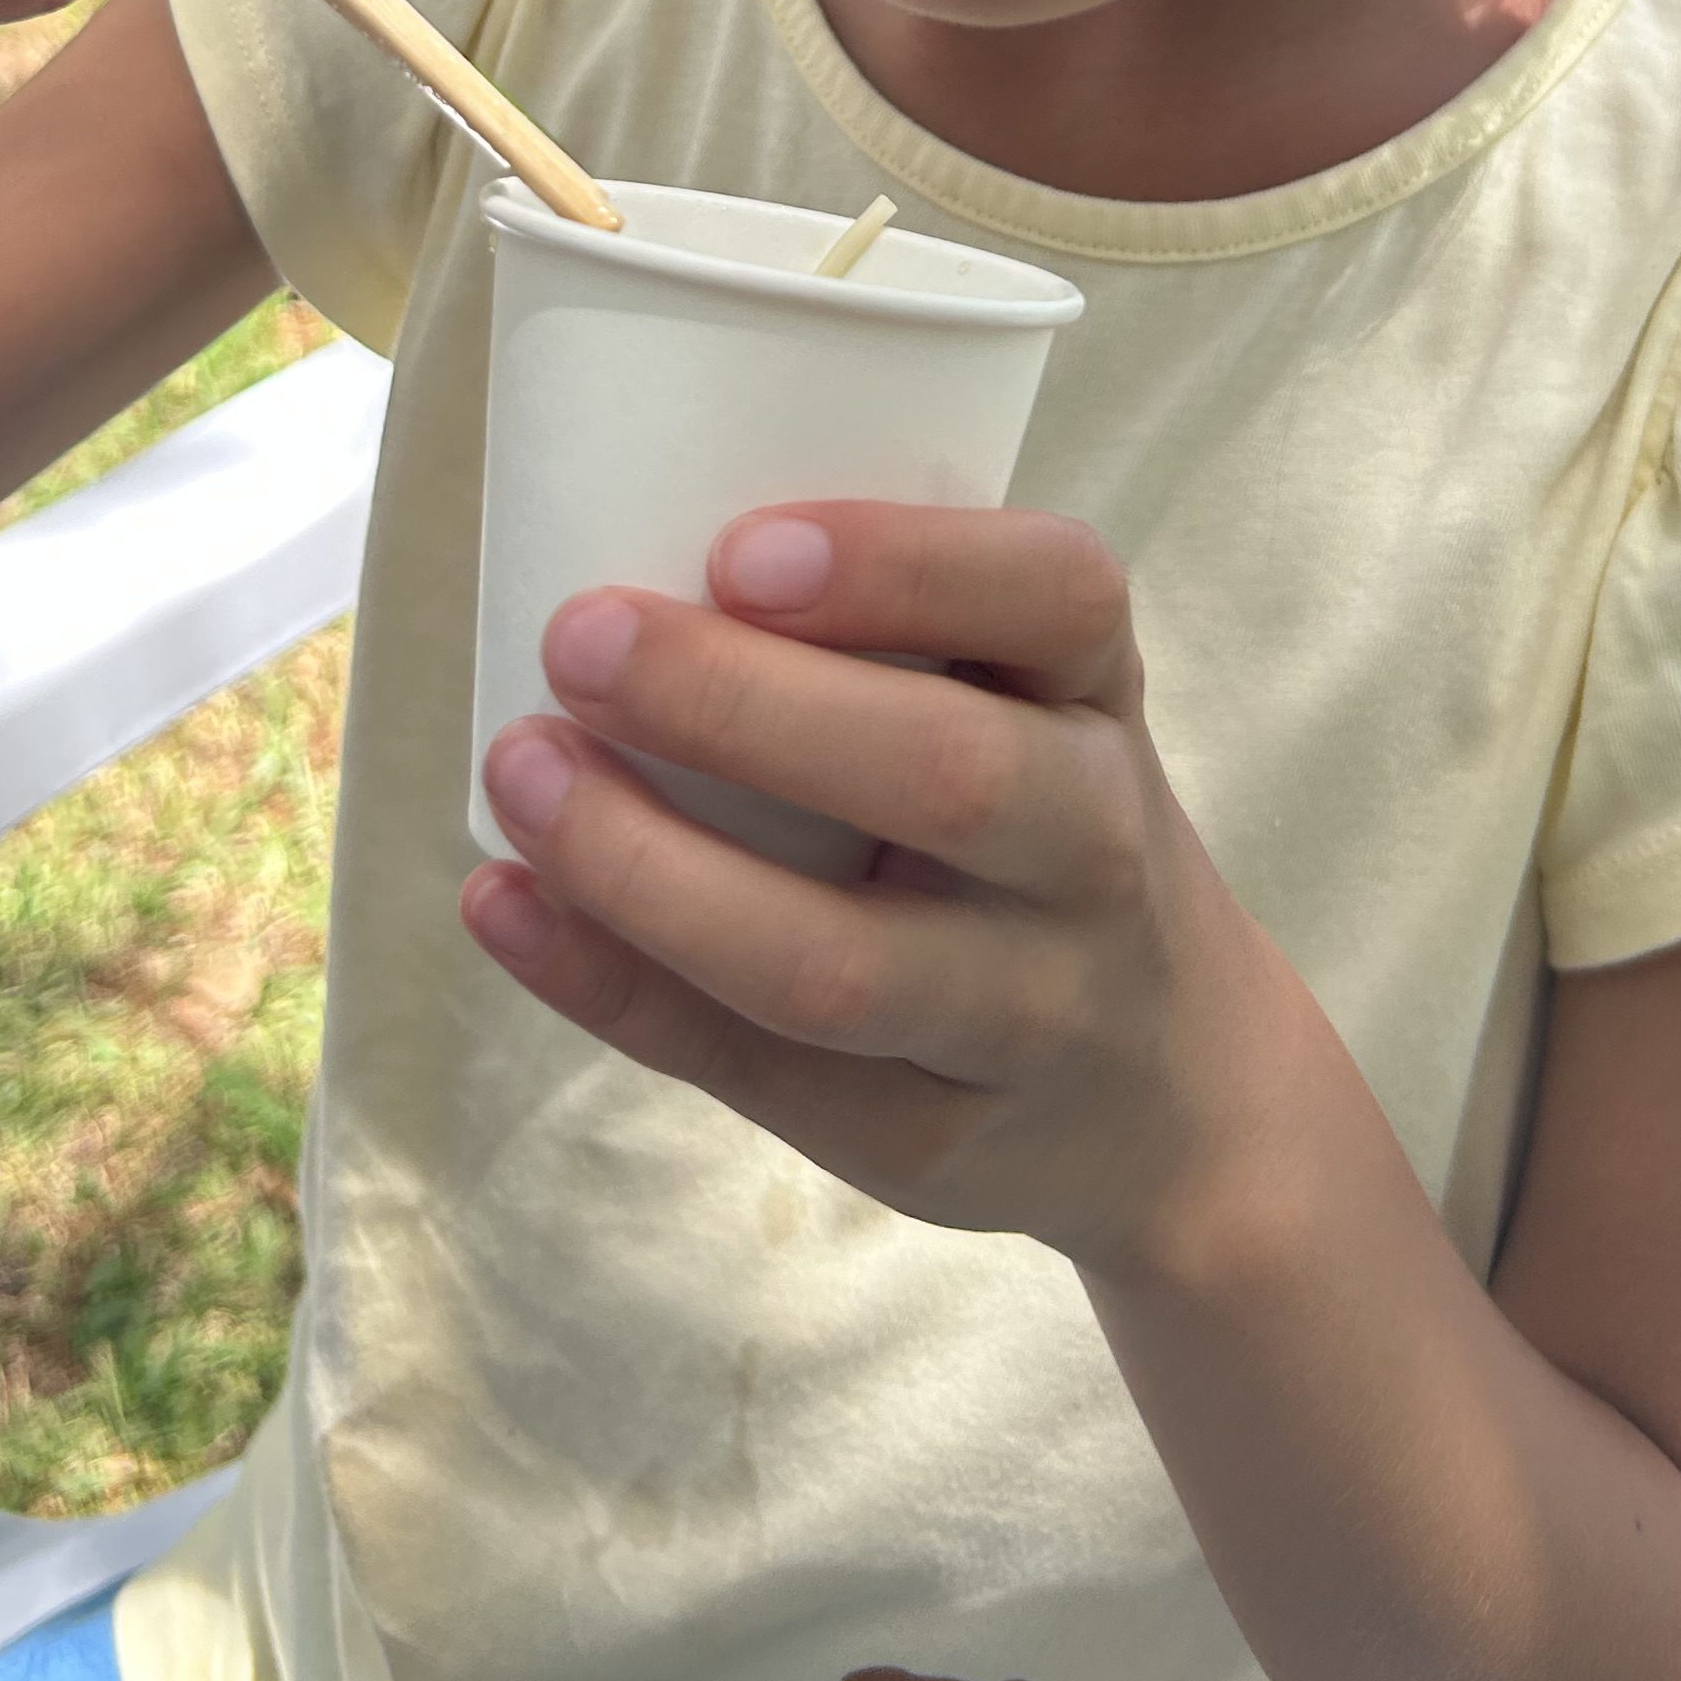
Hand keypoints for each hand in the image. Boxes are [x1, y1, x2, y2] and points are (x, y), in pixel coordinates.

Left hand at [462, 504, 1258, 1276]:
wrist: (1176, 1095)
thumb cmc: (1036, 826)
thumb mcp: (1032, 702)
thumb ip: (889, 634)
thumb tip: (606, 541)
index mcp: (1096, 696)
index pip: (1057, 594)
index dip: (903, 564)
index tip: (740, 548)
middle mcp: (1090, 849)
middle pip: (942, 776)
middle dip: (737, 705)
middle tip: (577, 640)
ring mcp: (1020, 1012)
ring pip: (831, 961)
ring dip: (646, 868)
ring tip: (519, 774)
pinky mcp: (919, 1139)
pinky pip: (750, 1071)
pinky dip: (608, 984)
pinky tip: (505, 905)